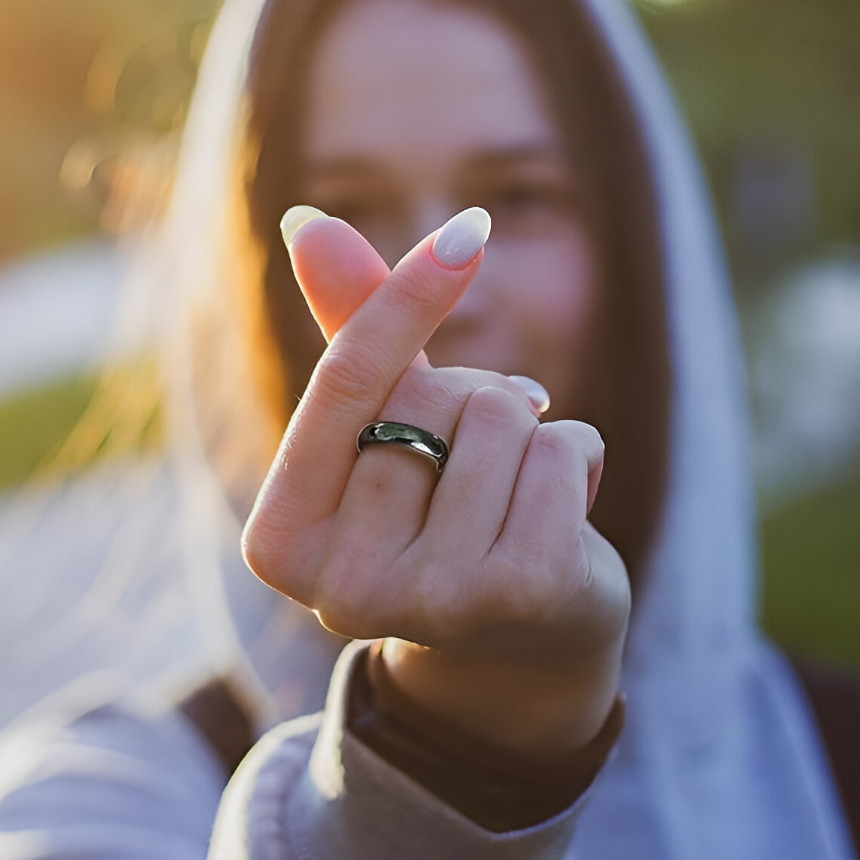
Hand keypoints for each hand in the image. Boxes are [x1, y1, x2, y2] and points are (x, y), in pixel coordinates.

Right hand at [242, 208, 629, 751]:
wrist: (516, 641)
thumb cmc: (435, 517)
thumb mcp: (384, 431)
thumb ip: (349, 336)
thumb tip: (303, 219)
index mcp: (281, 543)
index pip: (344, 382)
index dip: (405, 297)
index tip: (468, 230)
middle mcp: (344, 585)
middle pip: (430, 397)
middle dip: (468, 402)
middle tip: (471, 466)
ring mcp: (434, 599)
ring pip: (501, 417)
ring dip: (524, 433)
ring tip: (512, 495)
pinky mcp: (522, 595)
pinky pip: (564, 450)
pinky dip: (578, 457)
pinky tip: (561, 516)